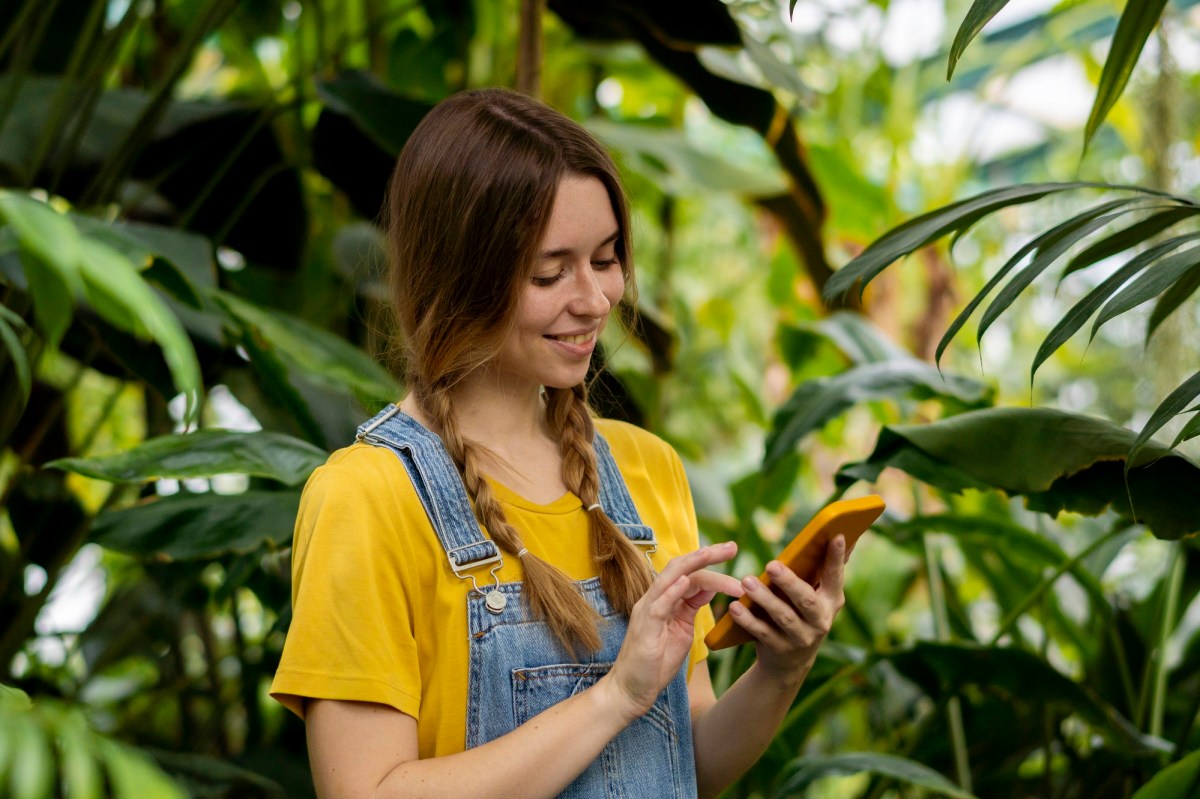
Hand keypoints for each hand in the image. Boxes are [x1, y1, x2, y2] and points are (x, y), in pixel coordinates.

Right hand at [601, 542, 742, 721]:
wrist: (630, 691)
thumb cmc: (655, 664)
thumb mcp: (682, 630)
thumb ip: (692, 608)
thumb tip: (711, 588)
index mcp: (665, 600)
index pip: (689, 573)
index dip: (711, 562)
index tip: (733, 552)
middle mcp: (654, 599)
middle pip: (681, 567)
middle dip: (707, 555)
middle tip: (733, 547)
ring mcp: (647, 610)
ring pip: (670, 578)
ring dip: (693, 565)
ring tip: (713, 553)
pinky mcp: (644, 627)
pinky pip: (658, 604)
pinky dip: (673, 591)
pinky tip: (688, 581)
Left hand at [728, 535, 845, 681]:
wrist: (790, 662)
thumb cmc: (801, 614)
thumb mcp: (815, 596)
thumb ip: (820, 571)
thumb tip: (835, 536)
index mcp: (831, 601)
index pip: (835, 576)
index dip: (836, 557)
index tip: (835, 535)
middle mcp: (820, 620)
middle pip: (806, 599)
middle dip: (789, 582)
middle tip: (771, 565)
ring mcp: (801, 638)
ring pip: (783, 616)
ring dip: (764, 598)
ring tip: (747, 581)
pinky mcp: (780, 649)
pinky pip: (762, 633)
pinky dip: (748, 620)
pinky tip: (735, 607)